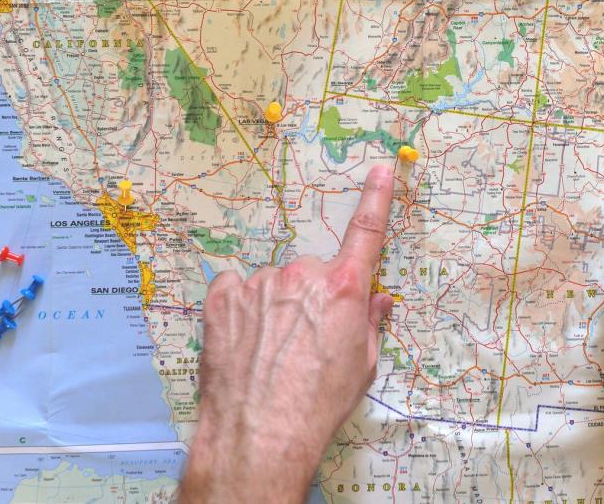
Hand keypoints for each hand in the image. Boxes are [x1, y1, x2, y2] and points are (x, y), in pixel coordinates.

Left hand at [178, 166, 395, 503]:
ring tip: (271, 352)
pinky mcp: (222, 297)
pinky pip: (236, 289)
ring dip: (274, 307)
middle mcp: (302, 276)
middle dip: (311, 298)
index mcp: (343, 289)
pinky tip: (244, 342)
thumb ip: (368, 323)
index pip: (366, 232)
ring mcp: (259, 283)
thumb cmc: (317, 406)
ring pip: (273, 285)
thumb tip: (376, 300)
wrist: (260, 434)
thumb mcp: (361, 367)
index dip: (376, 198)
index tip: (381, 168)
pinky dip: (241, 309)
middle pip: (312, 273)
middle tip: (305, 342)